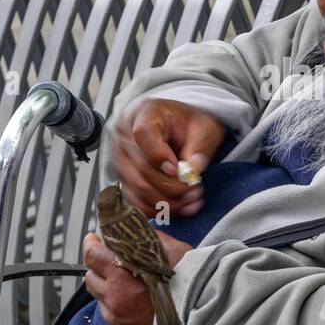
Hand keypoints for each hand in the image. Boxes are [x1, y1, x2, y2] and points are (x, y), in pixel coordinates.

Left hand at [82, 231, 195, 324]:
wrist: (204, 319)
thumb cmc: (191, 285)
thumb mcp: (174, 251)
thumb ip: (150, 240)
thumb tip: (138, 233)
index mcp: (123, 275)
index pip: (93, 255)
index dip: (91, 244)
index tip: (93, 240)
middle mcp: (115, 298)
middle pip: (91, 277)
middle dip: (99, 268)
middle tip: (112, 262)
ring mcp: (118, 319)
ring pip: (100, 299)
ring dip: (108, 290)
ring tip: (127, 286)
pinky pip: (112, 318)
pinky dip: (118, 309)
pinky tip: (135, 305)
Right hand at [113, 98, 226, 217]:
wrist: (175, 127)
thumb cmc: (187, 124)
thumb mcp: (203, 127)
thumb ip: (200, 145)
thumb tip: (193, 169)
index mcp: (144, 114)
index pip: (142, 135)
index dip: (159, 156)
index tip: (178, 170)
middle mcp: (125, 137)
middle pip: (141, 169)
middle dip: (171, 187)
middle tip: (194, 190)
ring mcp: (121, 160)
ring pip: (138, 189)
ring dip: (167, 202)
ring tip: (191, 200)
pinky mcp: (124, 179)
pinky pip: (136, 201)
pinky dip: (159, 209)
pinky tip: (180, 208)